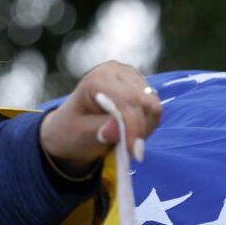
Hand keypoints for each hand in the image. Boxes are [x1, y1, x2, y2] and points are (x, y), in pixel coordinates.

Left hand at [40, 61, 161, 175]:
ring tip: (125, 140)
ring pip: (153, 107)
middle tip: (129, 151)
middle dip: (140, 130)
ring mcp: (130, 77)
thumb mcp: (80, 134)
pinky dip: (146, 125)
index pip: (127, 100)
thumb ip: (99, 130)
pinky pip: (154, 109)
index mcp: (97, 78)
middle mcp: (116, 72)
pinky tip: (129, 131)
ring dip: (144, 129)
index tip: (135, 152)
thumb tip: (116, 128)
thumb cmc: (72, 130)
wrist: (71, 127)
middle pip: (145, 103)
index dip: (134, 127)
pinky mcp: (140, 86)